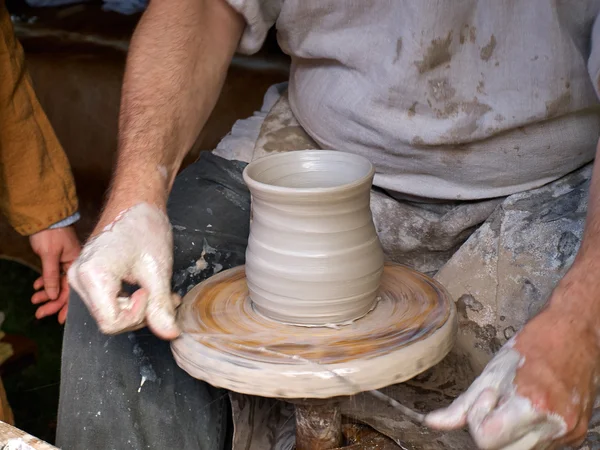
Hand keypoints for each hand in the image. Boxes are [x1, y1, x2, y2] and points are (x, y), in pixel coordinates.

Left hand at [29, 226, 80, 323]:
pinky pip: (52, 276)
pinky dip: (44, 282)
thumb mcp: (49, 256)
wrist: (45, 216)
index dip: (65, 305)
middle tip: (39, 313)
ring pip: (57, 284)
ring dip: (46, 293)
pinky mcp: (56, 260)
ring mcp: (65, 263)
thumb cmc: (50, 234)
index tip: (58, 319)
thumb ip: (51, 276)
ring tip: (34, 300)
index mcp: (76, 264)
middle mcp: (73, 265)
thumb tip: (52, 296)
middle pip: (64, 289)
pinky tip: (37, 287)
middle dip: (52, 302)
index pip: (72, 289)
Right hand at [67, 203, 180, 338]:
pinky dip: (131, 300)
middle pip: (110, 320)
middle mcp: (78, 278)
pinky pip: (108, 300)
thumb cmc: (145, 228)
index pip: (111, 323)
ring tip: (162, 291)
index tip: (152, 292)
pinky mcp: (87, 276)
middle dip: (142, 313)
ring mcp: (80, 277)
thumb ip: (161, 306)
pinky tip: (150, 288)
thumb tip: (170, 334)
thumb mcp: (157, 270)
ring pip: (110, 312)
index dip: (138, 315)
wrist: (136, 203)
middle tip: (167, 297)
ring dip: (140, 308)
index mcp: (92, 275)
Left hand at [425, 292, 599, 448]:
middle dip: (493, 431)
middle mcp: (554, 424)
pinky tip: (533, 406)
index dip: (479, 418)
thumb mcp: (491, 372)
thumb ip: (463, 404)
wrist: (575, 333)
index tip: (489, 395)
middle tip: (500, 402)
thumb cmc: (534, 344)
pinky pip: (542, 445)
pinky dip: (531, 430)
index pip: (487, 440)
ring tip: (518, 401)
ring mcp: (568, 432)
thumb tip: (433, 423)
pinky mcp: (577, 434)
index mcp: (532, 405)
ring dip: (512, 431)